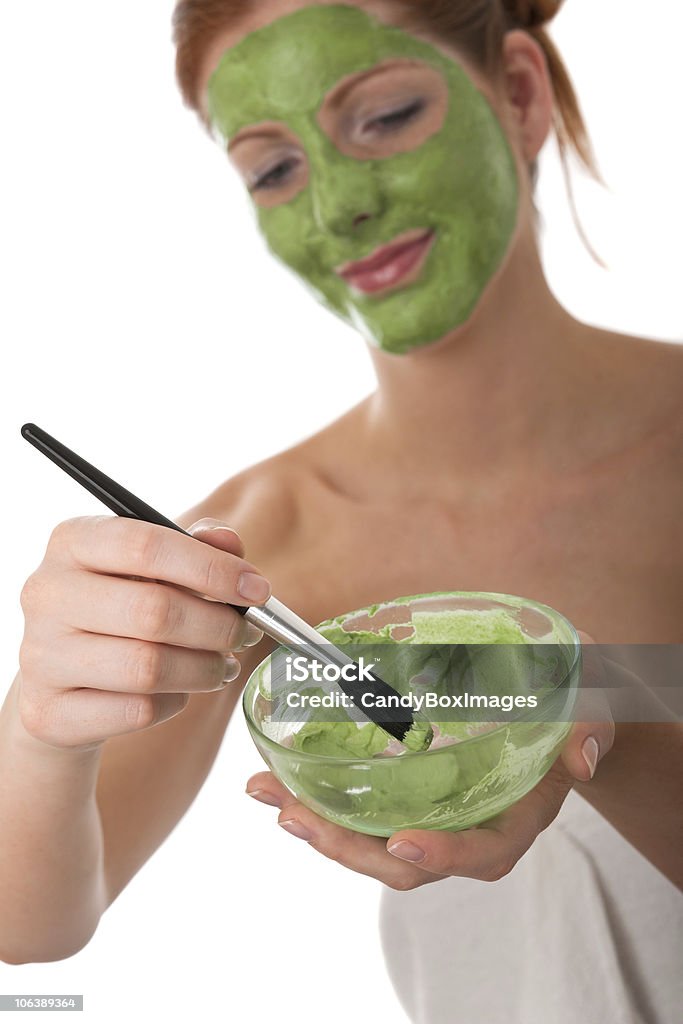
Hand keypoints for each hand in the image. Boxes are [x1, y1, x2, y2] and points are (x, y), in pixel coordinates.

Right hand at [17, 516, 269, 750]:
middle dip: (217, 627)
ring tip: (222, 665)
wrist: (64, 680)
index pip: (147, 545)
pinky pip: (136, 711)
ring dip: (203, 669)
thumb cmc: (122, 608)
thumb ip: (196, 547)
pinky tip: (179, 692)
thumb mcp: (155, 568)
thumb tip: (229, 542)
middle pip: (153, 611)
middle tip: (246, 634)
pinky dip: (173, 703)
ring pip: (148, 668)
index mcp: (72, 541)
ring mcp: (41, 655)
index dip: (211, 569)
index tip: (257, 590)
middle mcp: (46, 593)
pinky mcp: (49, 712)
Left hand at [245, 632, 614, 889]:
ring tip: (271, 797)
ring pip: (374, 842)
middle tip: (295, 814)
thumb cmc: (572, 704)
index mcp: (515, 816)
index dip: (443, 856)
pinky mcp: (410, 791)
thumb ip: (590, 726)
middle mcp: (469, 826)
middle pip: (406, 861)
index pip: (481, 853)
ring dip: (320, 825)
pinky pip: (364, 810)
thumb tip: (583, 755)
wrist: (557, 700)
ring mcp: (435, 812)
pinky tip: (281, 778)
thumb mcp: (591, 705)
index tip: (402, 842)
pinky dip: (321, 799)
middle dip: (348, 846)